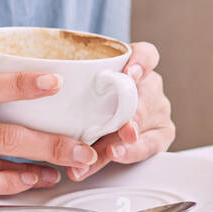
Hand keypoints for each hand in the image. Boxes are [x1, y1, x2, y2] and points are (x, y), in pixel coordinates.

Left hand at [68, 41, 175, 181]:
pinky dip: (132, 152)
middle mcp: (149, 88)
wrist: (105, 123)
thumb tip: (53, 103)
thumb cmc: (92, 102)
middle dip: (130, 114)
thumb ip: (78, 98)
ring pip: (145, 123)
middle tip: (121, 128)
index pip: (146, 55)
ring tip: (111, 151)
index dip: (140, 62)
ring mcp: (156, 111)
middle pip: (145, 95)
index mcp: (134, 68)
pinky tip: (117, 156)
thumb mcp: (85, 94)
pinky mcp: (159, 135)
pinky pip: (150, 145)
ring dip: (128, 140)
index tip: (129, 74)